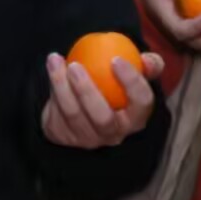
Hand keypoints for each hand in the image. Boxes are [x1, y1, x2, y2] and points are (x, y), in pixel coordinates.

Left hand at [42, 51, 165, 148]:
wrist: (85, 106)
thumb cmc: (116, 86)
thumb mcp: (133, 75)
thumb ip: (146, 65)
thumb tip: (148, 60)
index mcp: (136, 119)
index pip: (141, 103)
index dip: (132, 82)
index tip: (116, 59)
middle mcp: (114, 135)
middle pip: (102, 118)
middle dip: (86, 91)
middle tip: (75, 65)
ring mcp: (88, 140)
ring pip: (73, 115)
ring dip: (61, 85)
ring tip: (56, 61)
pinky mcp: (64, 137)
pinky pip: (56, 114)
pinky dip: (52, 89)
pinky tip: (52, 68)